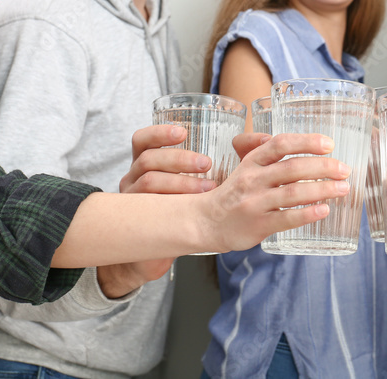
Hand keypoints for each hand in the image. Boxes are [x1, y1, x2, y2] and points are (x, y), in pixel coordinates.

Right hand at [99, 124, 206, 296]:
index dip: (159, 133)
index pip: (142, 140)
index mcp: (146, 164)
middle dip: (179, 158)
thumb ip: (217, 163)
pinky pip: (149, 209)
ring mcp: (132, 199)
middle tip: (206, 164)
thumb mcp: (194, 181)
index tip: (183, 132)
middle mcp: (134, 178)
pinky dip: (173, 205)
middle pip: (147, 158)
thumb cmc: (179, 210)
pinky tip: (194, 208)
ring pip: (148, 181)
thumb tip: (254, 140)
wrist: (153, 254)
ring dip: (180, 182)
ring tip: (208, 188)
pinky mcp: (136, 222)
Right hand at [197, 133, 350, 252]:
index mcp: (252, 161)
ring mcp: (255, 203)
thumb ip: (269, 154)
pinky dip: (307, 213)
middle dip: (323, 167)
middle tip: (345, 170)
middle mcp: (253, 179)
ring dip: (322, 189)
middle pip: (292, 168)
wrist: (206, 221)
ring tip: (343, 188)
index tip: (329, 143)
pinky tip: (324, 210)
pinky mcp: (258, 225)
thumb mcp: (246, 167)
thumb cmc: (234, 193)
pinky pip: (286, 218)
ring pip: (293, 193)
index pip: (280, 145)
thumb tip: (305, 143)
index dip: (306, 141)